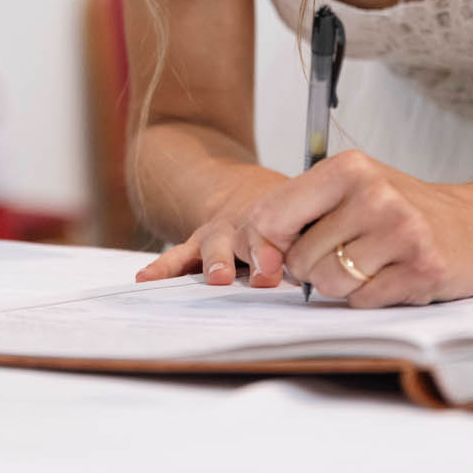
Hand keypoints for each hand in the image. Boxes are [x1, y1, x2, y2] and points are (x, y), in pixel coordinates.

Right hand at [135, 168, 296, 288]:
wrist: (244, 193)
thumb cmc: (283, 214)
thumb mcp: (302, 215)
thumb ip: (311, 238)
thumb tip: (326, 266)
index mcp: (276, 220)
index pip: (279, 232)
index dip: (278, 248)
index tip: (278, 265)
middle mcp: (245, 226)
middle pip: (251, 238)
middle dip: (256, 255)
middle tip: (263, 274)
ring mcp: (218, 236)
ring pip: (216, 247)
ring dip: (219, 263)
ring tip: (219, 277)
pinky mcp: (197, 246)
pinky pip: (178, 257)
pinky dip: (164, 269)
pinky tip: (146, 279)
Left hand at [249, 150, 472, 306]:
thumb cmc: (405, 211)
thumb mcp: (351, 192)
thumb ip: (298, 213)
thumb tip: (257, 256)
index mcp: (348, 168)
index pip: (272, 215)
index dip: (266, 245)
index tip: (276, 255)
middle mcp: (374, 194)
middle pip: (300, 259)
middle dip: (314, 268)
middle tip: (349, 253)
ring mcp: (401, 231)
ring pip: (328, 284)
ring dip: (344, 285)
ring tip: (373, 263)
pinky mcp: (422, 268)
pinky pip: (363, 301)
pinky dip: (371, 297)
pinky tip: (395, 276)